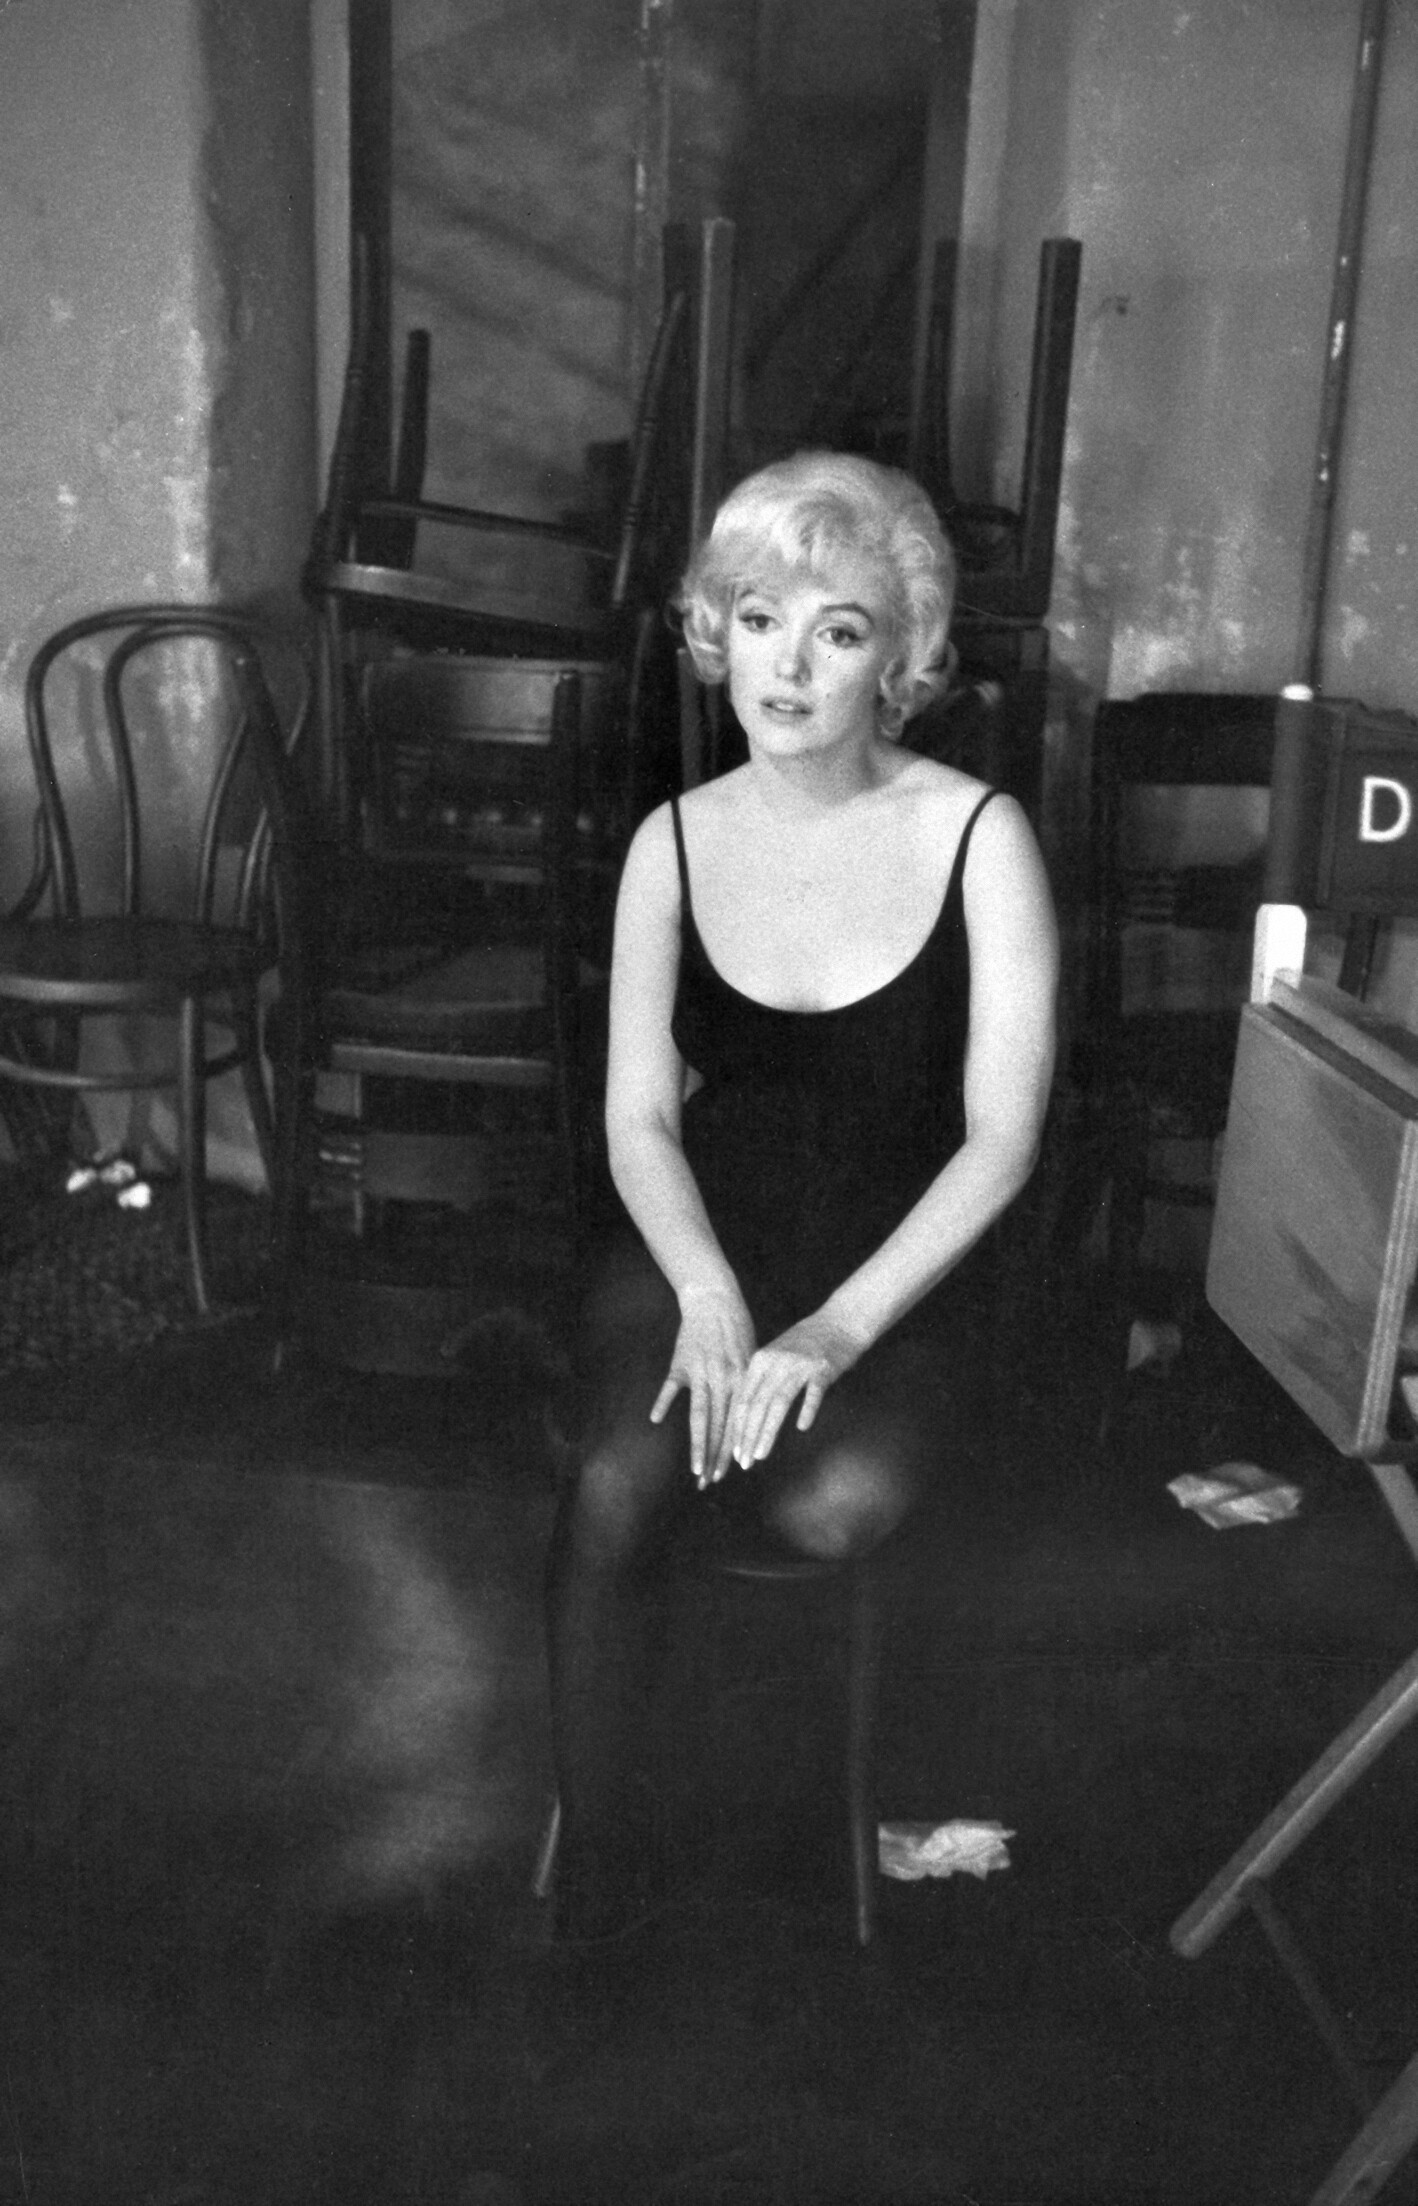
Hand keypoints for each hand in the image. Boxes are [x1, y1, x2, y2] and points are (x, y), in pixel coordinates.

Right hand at [650, 1282, 755, 1488]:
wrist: (715, 1301)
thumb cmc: (736, 1331)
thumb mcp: (750, 1359)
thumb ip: (745, 1388)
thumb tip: (747, 1420)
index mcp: (742, 1382)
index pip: (737, 1424)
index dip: (730, 1451)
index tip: (726, 1474)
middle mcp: (724, 1380)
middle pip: (720, 1427)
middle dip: (715, 1458)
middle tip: (709, 1484)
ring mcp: (701, 1372)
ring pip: (700, 1416)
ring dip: (698, 1445)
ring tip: (694, 1470)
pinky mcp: (681, 1362)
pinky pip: (672, 1386)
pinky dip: (664, 1402)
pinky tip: (656, 1420)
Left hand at [727, 1310, 863, 1469]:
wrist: (841, 1321)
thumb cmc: (809, 1342)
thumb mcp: (778, 1354)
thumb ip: (762, 1379)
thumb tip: (747, 1412)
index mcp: (761, 1360)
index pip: (743, 1399)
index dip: (737, 1427)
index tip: (734, 1452)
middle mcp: (777, 1362)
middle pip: (757, 1404)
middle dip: (748, 1436)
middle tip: (744, 1463)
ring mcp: (800, 1365)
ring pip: (778, 1402)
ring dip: (767, 1431)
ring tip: (760, 1455)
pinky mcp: (823, 1368)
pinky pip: (813, 1393)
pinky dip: (807, 1410)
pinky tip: (802, 1427)